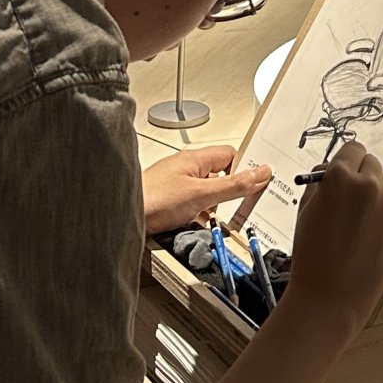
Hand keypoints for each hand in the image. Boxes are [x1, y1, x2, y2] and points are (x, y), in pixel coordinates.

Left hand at [141, 145, 271, 234]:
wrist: (120, 217)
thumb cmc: (152, 200)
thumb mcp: (202, 195)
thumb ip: (233, 185)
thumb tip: (261, 172)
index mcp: (197, 159)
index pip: (231, 155)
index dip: (244, 168)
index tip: (255, 184)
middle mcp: (187, 168)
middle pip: (220, 175)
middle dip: (229, 192)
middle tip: (238, 207)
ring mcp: (176, 185)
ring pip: (206, 193)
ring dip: (213, 208)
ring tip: (216, 220)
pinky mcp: (168, 201)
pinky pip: (192, 206)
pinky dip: (198, 217)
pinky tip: (196, 227)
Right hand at [283, 142, 382, 344]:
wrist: (330, 299)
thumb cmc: (312, 257)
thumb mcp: (305, 211)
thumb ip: (319, 183)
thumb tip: (328, 168)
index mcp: (340, 177)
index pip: (352, 149)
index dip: (345, 160)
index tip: (343, 170)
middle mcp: (368, 184)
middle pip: (370, 162)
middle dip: (359, 174)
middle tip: (348, 195)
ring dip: (373, 191)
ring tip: (356, 218)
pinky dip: (382, 210)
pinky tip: (367, 231)